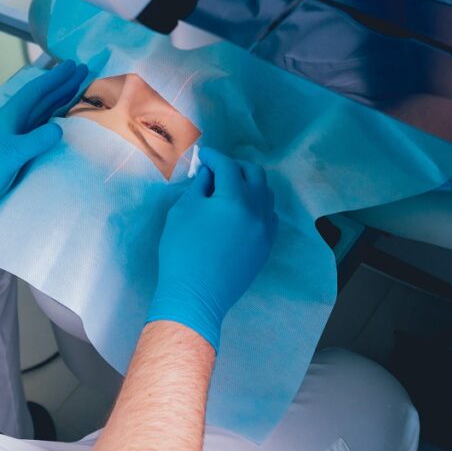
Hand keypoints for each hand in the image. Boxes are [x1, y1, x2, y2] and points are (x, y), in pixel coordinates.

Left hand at [0, 60, 88, 242]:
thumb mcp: (9, 154)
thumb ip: (34, 141)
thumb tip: (59, 129)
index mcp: (9, 118)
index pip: (36, 92)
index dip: (55, 78)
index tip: (73, 65)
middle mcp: (11, 123)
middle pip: (40, 99)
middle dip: (61, 85)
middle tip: (82, 72)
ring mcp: (11, 136)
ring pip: (40, 113)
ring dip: (58, 101)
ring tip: (76, 90)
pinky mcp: (12, 151)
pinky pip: (37, 130)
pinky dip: (51, 121)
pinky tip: (58, 122)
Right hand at [146, 147, 277, 350]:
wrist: (196, 294)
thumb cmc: (182, 251)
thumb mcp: (183, 211)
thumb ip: (199, 186)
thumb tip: (208, 173)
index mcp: (234, 198)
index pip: (227, 166)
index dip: (213, 157)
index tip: (202, 156)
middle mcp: (257, 210)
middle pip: (254, 174)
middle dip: (234, 166)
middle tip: (215, 170)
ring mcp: (266, 229)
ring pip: (265, 193)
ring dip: (248, 184)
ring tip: (229, 188)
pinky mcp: (266, 245)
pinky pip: (269, 215)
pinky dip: (257, 205)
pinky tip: (240, 211)